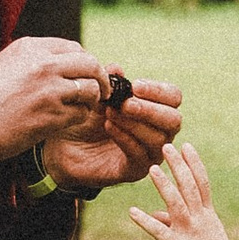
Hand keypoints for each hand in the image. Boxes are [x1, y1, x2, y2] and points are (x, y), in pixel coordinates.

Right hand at [0, 34, 127, 164]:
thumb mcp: (5, 65)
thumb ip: (34, 62)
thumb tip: (63, 66)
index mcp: (31, 48)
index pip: (73, 48)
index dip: (85, 62)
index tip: (86, 74)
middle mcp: (43, 64)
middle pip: (90, 64)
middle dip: (100, 78)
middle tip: (101, 91)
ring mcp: (49, 90)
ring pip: (90, 89)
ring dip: (91, 100)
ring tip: (82, 108)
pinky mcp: (51, 116)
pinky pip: (80, 114)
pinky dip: (77, 118)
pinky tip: (65, 122)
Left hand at [46, 72, 182, 193]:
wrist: (64, 147)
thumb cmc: (86, 118)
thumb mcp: (96, 95)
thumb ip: (108, 81)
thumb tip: (117, 69)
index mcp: (155, 109)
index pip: (173, 97)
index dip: (159, 90)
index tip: (136, 86)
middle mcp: (159, 131)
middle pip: (174, 120)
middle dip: (151, 110)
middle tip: (126, 104)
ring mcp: (150, 153)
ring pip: (158, 139)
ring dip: (134, 124)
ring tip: (110, 113)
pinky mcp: (136, 170)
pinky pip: (140, 155)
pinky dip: (125, 138)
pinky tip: (108, 127)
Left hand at [127, 138, 238, 239]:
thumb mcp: (203, 236)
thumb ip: (179, 221)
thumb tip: (156, 215)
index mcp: (208, 214)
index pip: (201, 182)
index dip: (194, 163)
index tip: (186, 145)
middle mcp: (200, 218)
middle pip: (189, 186)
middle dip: (178, 165)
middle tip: (166, 146)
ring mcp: (189, 231)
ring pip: (176, 202)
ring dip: (164, 185)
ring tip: (152, 168)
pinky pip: (159, 231)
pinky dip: (145, 220)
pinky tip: (132, 211)